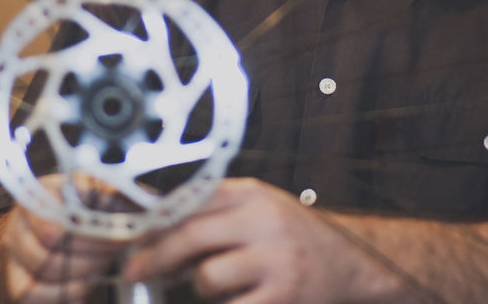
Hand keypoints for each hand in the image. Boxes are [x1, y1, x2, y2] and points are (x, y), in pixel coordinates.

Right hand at [0, 174, 127, 303]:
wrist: (46, 231)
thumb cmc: (78, 210)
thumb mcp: (96, 194)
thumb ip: (117, 195)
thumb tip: (152, 204)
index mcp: (39, 192)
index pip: (60, 218)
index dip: (95, 231)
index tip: (125, 234)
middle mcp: (18, 221)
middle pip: (53, 244)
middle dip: (95, 251)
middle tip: (120, 249)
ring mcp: (14, 253)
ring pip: (48, 269)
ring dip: (84, 270)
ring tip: (103, 264)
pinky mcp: (17, 282)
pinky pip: (36, 295)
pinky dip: (67, 293)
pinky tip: (86, 284)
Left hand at [122, 178, 377, 303]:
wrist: (353, 265)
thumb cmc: (297, 237)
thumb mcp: (261, 207)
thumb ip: (217, 207)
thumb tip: (156, 214)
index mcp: (254, 194)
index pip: (190, 200)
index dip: (154, 221)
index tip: (134, 236)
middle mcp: (264, 222)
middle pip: (189, 235)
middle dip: (154, 257)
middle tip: (136, 271)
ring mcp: (275, 262)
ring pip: (206, 277)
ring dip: (196, 286)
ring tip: (207, 285)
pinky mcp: (282, 298)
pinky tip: (229, 300)